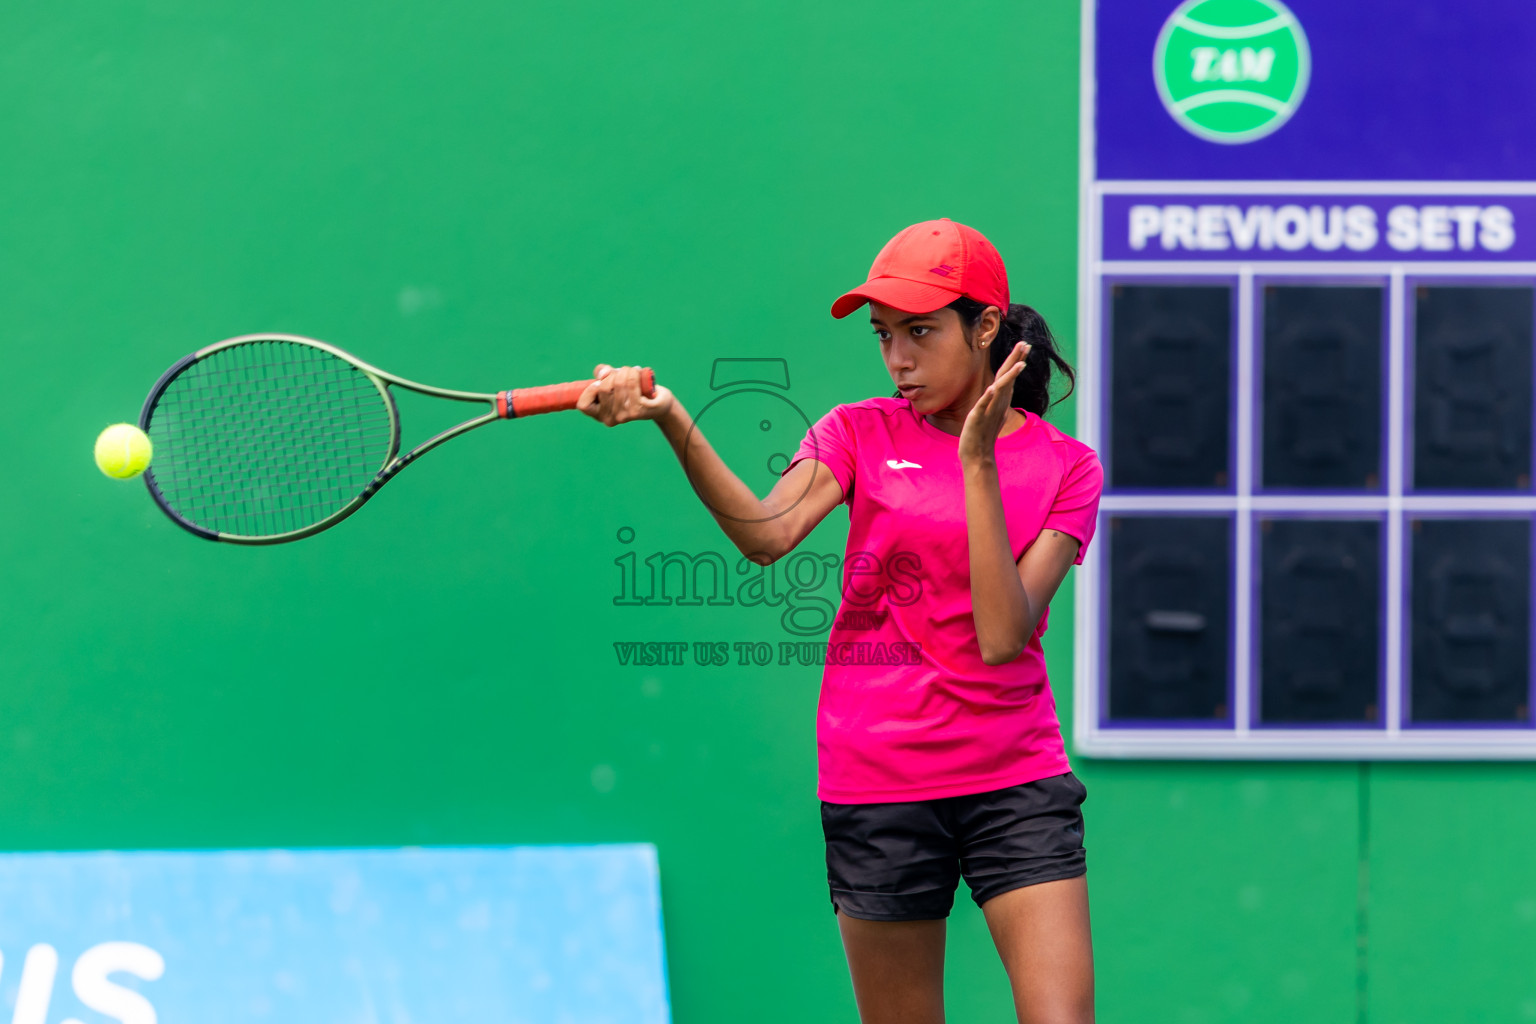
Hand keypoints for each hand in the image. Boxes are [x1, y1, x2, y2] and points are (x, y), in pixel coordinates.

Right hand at [577, 363, 674, 425]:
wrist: (659, 401)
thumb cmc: (633, 389)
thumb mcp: (613, 380)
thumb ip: (602, 373)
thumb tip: (602, 373)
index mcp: (600, 415)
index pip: (583, 405)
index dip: (590, 390)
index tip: (600, 382)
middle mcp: (610, 419)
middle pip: (603, 388)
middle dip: (613, 373)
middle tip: (623, 373)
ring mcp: (624, 416)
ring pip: (618, 383)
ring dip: (626, 371)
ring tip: (632, 371)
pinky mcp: (638, 411)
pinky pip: (631, 384)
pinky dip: (634, 373)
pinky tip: (639, 372)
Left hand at [958, 342, 1029, 463]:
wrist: (977, 455)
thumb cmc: (982, 433)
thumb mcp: (990, 411)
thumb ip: (997, 399)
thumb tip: (999, 387)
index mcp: (999, 400)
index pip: (1008, 376)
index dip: (1016, 360)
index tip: (1024, 345)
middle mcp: (997, 403)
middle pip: (1008, 378)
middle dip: (1016, 361)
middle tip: (1026, 344)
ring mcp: (989, 411)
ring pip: (1000, 390)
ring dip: (1010, 377)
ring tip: (1020, 364)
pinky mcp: (977, 419)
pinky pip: (983, 406)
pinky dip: (988, 397)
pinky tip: (992, 388)